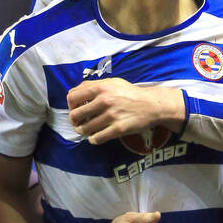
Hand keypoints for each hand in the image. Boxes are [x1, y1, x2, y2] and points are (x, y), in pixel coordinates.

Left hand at [67, 78, 185, 143]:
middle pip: (75, 115)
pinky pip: (96, 138)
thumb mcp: (112, 82)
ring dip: (83, 132)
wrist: (151, 105)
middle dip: (74, 121)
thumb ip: (93, 85)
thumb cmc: (129, 93)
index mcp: (100, 88)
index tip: (76, 110)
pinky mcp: (118, 129)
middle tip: (79, 123)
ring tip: (87, 131)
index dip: (70, 106)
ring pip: (84, 129)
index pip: (72, 97)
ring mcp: (111, 115)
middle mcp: (104, 101)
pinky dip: (93, 139)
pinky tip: (96, 137)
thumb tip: (75, 93)